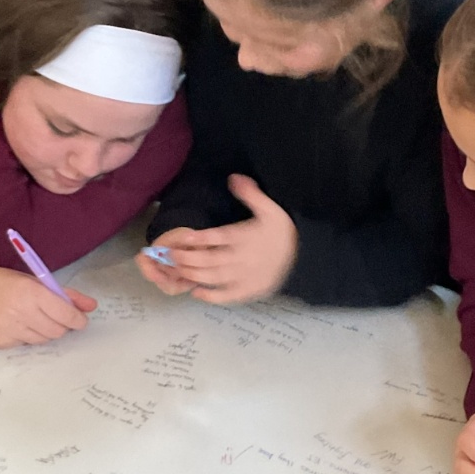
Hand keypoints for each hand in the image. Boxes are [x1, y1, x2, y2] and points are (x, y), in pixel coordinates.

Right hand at [0, 265, 96, 346]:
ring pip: (42, 340)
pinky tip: (16, 324)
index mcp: (31, 293)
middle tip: (55, 317)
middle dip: (62, 326)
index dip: (77, 319)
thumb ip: (63, 293)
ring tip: (32, 318)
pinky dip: (27, 336)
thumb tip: (91, 306)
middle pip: (57, 331)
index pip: (65, 314)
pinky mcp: (0, 343)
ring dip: (45, 331)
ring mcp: (9, 331)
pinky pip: (24, 344)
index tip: (80, 320)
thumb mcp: (31, 280)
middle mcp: (21, 313)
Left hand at [139, 176, 297, 304]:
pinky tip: (196, 292)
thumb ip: (251, 194)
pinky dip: (211, 296)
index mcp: (246, 237)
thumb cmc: (284, 232)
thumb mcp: (271, 208)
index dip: (200, 239)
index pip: (219, 238)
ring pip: (214, 277)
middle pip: (211, 260)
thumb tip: (234, 176)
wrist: (305, 256)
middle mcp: (243, 258)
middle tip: (170, 256)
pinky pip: (227, 296)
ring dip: (193, 275)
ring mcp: (245, 277)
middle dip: (188, 259)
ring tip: (177, 270)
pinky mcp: (249, 291)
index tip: (183, 239)